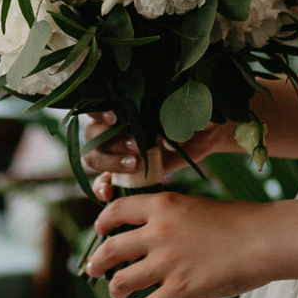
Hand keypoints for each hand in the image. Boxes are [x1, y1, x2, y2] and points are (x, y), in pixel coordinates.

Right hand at [80, 114, 237, 201]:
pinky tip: (109, 194)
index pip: (97, 104)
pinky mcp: (125, 170)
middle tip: (136, 146)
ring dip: (109, 162)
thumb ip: (176, 120)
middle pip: (92, 133)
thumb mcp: (187, 110)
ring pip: (94, 156)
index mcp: (123, 103)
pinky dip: (101, 187)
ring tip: (134, 164)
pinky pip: (103, 180)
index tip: (115, 118)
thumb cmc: (192, 113)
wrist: (205, 133)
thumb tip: (168, 143)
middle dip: (112, 141)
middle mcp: (115, 125)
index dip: (99, 112)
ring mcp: (117, 149)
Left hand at [82, 192, 271, 297]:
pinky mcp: (179, 291)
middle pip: (110, 250)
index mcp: (162, 206)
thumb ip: (172, 217)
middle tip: (94, 268)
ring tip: (120, 293)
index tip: (100, 230)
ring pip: (121, 282)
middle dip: (97, 262)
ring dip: (117, 290)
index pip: (116, 211)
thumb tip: (155, 231)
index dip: (103, 222)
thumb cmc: (241, 222)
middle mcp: (157, 233)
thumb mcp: (198, 206)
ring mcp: (166, 264)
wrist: (265, 240)